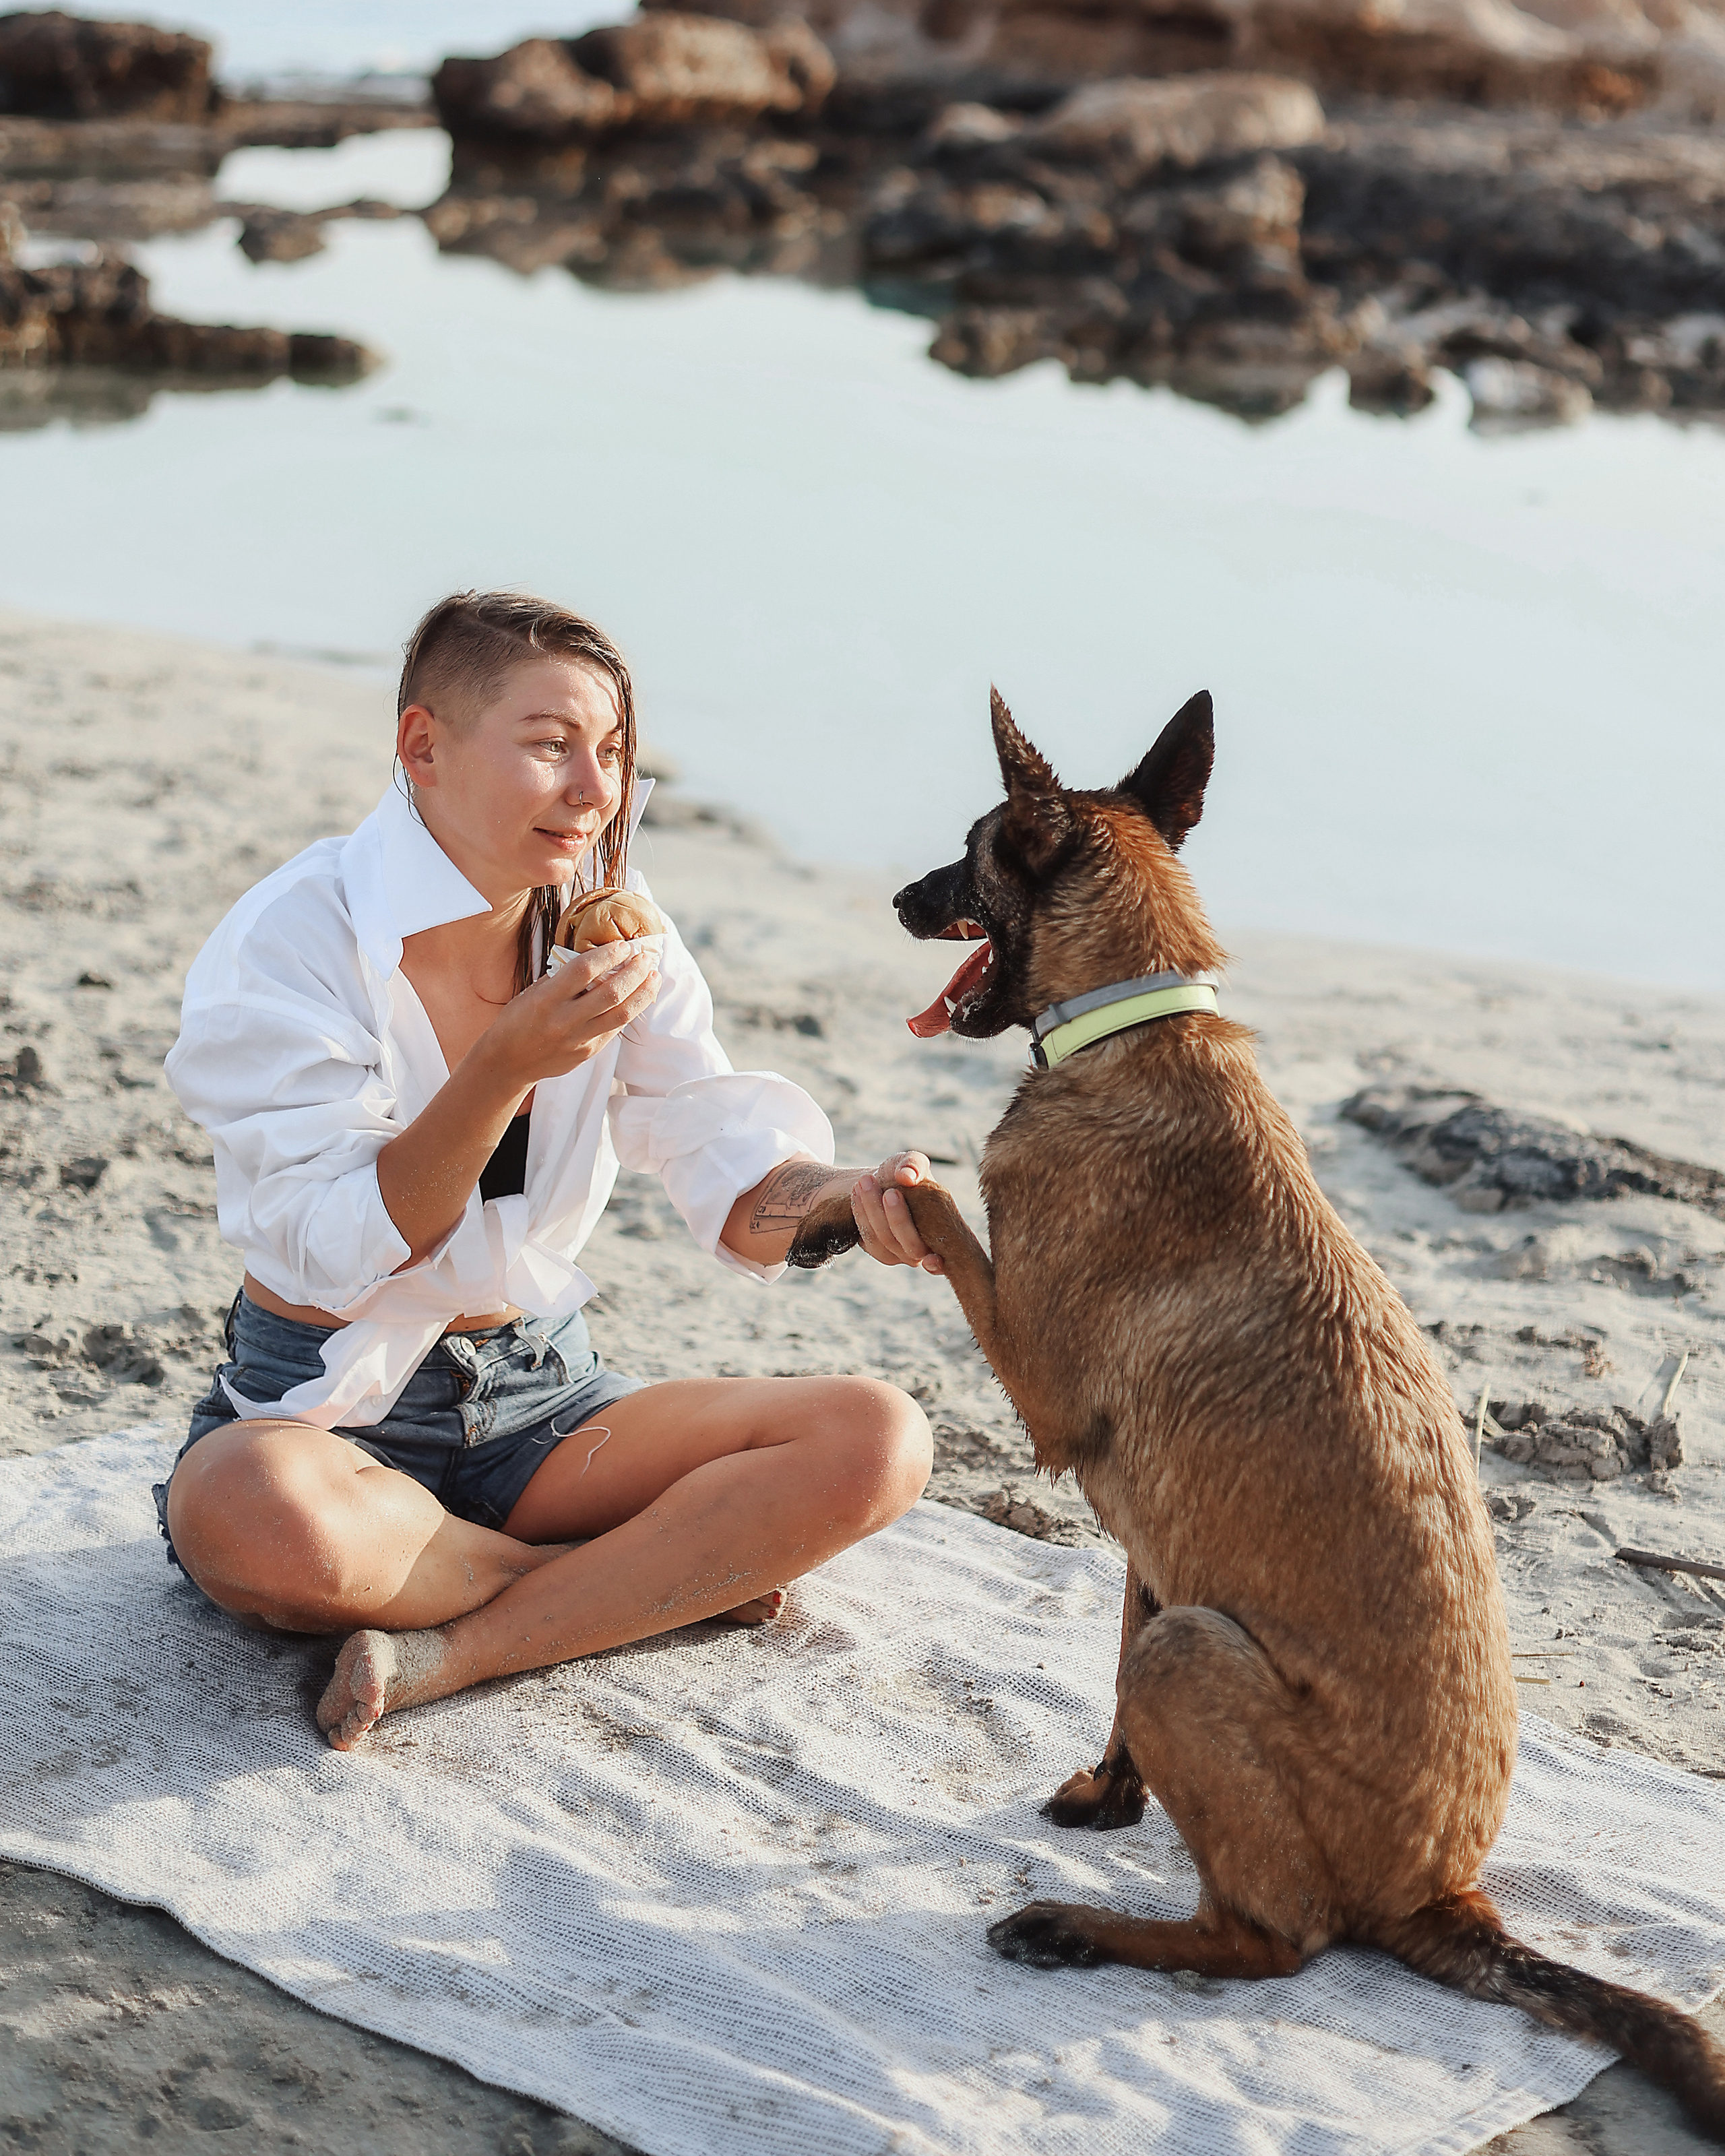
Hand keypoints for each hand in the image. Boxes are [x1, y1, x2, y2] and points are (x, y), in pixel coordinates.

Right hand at [482, 942, 659, 1088]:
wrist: (508, 1062)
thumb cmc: (518, 1020)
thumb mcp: (532, 993)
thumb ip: (562, 978)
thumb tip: (596, 959)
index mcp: (546, 1000)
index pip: (584, 970)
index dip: (608, 955)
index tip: (624, 945)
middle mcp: (564, 1021)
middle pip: (611, 993)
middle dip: (634, 972)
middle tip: (645, 957)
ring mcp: (578, 1040)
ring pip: (622, 1015)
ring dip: (643, 993)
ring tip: (653, 977)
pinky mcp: (588, 1053)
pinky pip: (615, 1029)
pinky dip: (630, 1011)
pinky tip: (638, 997)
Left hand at [851, 1151, 944, 1272]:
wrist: (880, 1181)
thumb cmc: (905, 1174)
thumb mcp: (912, 1162)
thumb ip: (914, 1165)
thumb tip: (906, 1178)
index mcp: (942, 1234)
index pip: (945, 1261)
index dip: (939, 1265)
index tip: (933, 1260)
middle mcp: (922, 1251)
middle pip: (910, 1246)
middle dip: (898, 1219)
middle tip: (889, 1191)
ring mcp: (899, 1255)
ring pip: (884, 1242)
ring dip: (873, 1212)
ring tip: (865, 1182)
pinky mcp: (878, 1251)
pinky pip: (868, 1240)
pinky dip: (861, 1215)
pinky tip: (857, 1192)